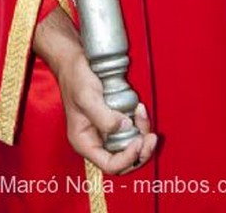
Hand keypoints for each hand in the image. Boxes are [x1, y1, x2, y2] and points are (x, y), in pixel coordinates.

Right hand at [34, 7, 157, 174]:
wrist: (74, 60)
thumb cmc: (75, 78)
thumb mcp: (87, 97)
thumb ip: (104, 117)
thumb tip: (125, 127)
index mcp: (85, 142)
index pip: (110, 165)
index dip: (128, 158)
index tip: (138, 141)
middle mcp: (97, 140)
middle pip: (124, 159)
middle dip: (141, 150)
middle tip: (151, 137)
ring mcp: (106, 129)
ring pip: (131, 144)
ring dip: (142, 133)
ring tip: (143, 112)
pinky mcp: (115, 117)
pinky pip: (132, 128)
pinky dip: (140, 121)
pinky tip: (140, 107)